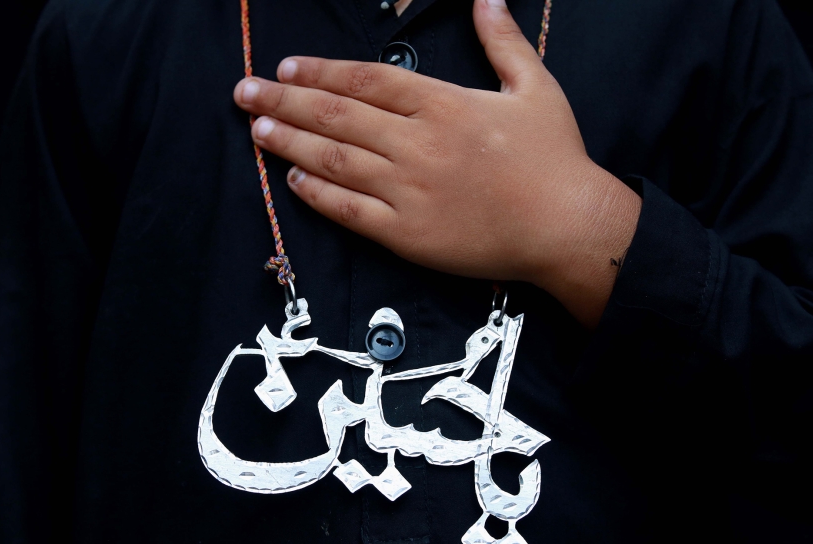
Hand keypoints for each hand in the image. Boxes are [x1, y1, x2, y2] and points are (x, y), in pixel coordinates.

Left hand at [233, 0, 640, 327]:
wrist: (568, 227)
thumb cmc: (555, 158)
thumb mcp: (535, 86)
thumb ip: (502, 40)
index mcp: (443, 105)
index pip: (366, 80)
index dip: (321, 71)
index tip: (286, 67)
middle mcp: (417, 144)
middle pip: (337, 115)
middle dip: (284, 100)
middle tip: (244, 92)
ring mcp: (408, 191)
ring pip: (334, 160)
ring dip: (289, 141)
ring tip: (256, 129)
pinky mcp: (407, 235)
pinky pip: (349, 212)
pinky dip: (317, 194)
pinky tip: (292, 178)